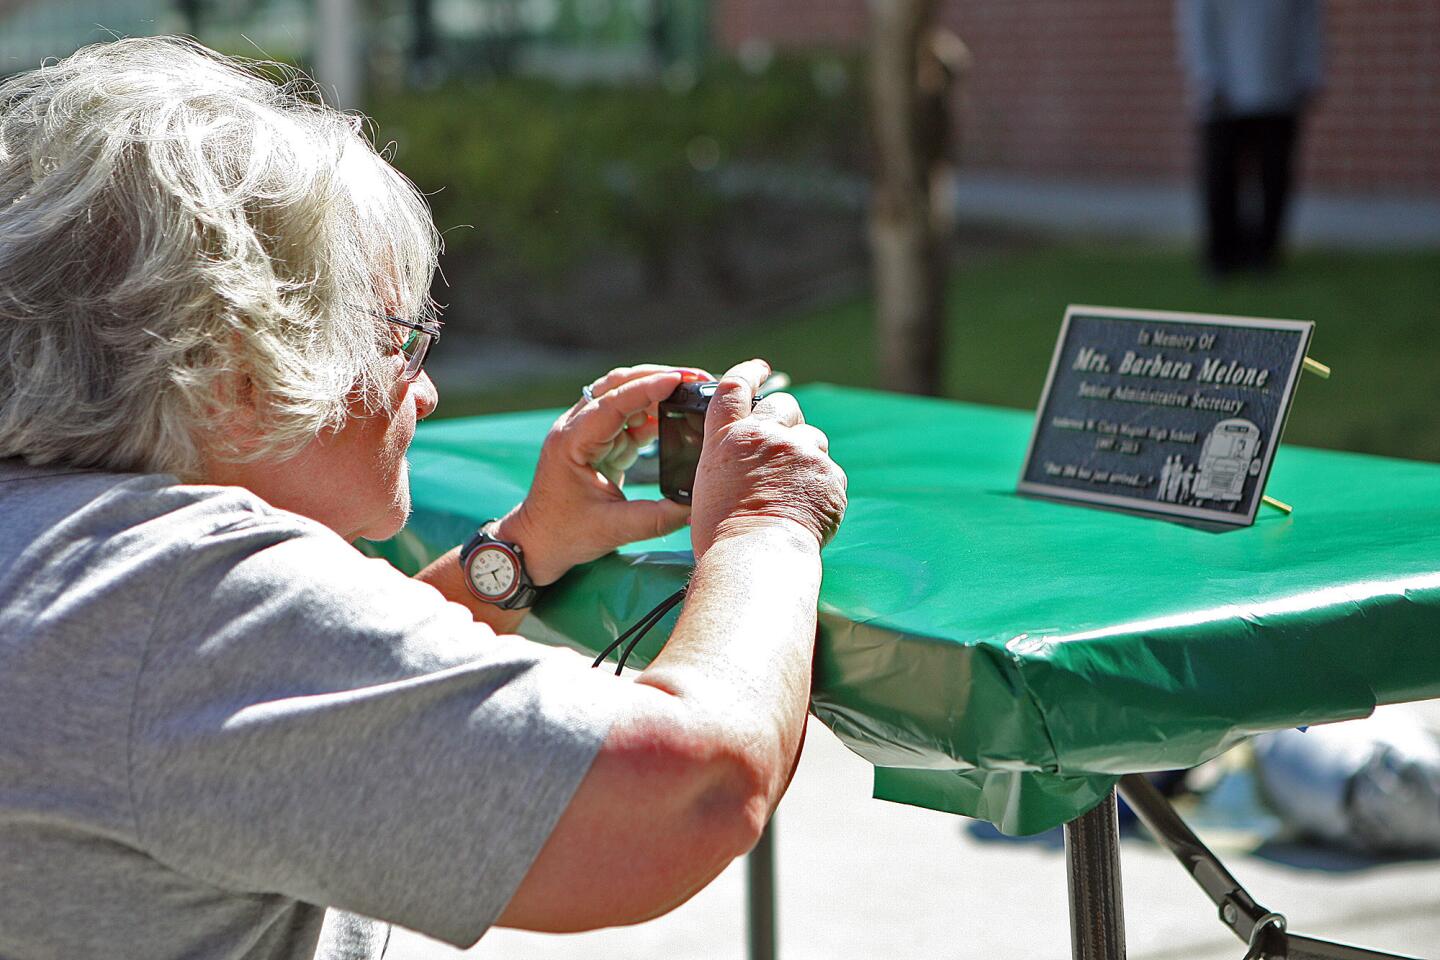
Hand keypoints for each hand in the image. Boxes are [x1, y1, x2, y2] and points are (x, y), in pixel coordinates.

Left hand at [493, 365, 707, 584]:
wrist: (537, 542)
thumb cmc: (564, 535)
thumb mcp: (613, 529)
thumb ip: (656, 518)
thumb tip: (696, 507)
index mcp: (571, 443)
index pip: (612, 403)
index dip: (646, 388)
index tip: (678, 380)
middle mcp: (575, 429)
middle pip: (616, 386)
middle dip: (656, 377)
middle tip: (694, 377)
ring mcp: (586, 433)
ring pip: (623, 396)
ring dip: (656, 393)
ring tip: (691, 392)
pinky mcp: (599, 443)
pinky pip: (627, 417)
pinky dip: (653, 414)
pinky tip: (676, 418)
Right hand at [689, 359, 846, 558]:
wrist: (758, 555)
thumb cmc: (724, 535)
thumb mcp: (709, 487)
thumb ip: (730, 461)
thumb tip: (745, 463)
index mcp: (727, 439)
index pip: (735, 387)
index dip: (749, 372)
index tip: (759, 367)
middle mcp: (764, 435)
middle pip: (783, 404)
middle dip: (786, 418)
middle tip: (783, 444)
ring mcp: (799, 452)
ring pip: (812, 437)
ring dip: (806, 455)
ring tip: (792, 490)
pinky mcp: (828, 473)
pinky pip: (829, 470)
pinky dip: (821, 485)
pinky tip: (808, 508)